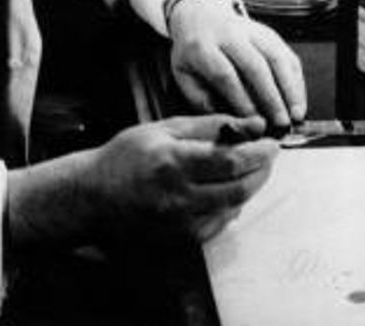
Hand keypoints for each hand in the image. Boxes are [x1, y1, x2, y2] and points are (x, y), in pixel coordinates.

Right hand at [85, 115, 277, 241]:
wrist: (92, 198)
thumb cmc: (125, 157)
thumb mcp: (163, 129)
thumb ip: (209, 125)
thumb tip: (251, 124)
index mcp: (173, 162)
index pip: (231, 160)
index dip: (260, 153)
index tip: (271, 144)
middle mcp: (178, 197)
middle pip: (239, 188)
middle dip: (262, 172)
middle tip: (267, 158)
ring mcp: (179, 224)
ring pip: (233, 208)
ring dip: (248, 188)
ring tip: (246, 170)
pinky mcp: (180, 240)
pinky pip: (218, 224)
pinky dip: (229, 206)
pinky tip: (222, 192)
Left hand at [168, 0, 306, 128]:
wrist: (200, 15)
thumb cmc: (192, 54)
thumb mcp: (184, 75)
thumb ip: (200, 99)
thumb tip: (228, 120)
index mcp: (202, 47)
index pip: (225, 75)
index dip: (241, 100)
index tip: (254, 121)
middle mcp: (229, 35)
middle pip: (254, 65)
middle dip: (271, 97)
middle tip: (281, 124)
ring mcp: (252, 30)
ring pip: (276, 57)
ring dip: (290, 88)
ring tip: (297, 115)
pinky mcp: (269, 33)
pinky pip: (287, 54)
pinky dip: (296, 79)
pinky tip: (299, 100)